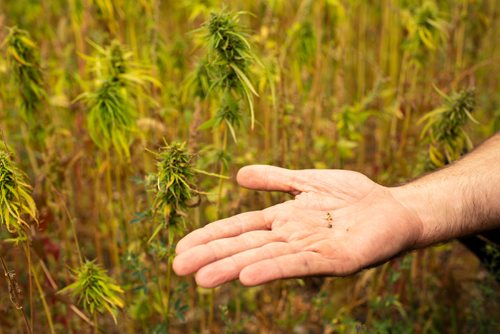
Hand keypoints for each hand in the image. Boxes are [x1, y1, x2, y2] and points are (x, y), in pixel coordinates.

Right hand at [173, 165, 422, 287]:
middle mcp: (291, 238)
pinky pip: (299, 264)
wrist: (393, 207)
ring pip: (265, 258)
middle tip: (178, 268)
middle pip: (245, 247)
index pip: (239, 228)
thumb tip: (237, 175)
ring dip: (234, 268)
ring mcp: (311, 250)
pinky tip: (247, 277)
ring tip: (203, 278)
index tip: (181, 247)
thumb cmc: (352, 195)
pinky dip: (272, 269)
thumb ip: (275, 179)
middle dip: (212, 257)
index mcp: (283, 220)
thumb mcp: (306, 180)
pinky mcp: (335, 260)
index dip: (211, 236)